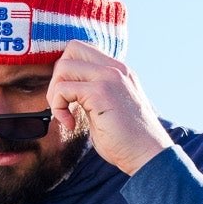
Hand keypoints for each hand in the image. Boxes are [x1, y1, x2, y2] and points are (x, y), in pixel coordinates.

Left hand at [46, 41, 172, 175]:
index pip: (84, 50)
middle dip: (58, 76)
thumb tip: (66, 91)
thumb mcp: (108, 108)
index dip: (68, 70)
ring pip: (63, 67)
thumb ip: (91, 94)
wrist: (147, 154)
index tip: (69, 96)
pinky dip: (58, 108)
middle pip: (72, 49)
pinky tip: (69, 124)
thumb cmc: (126, 140)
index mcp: (118, 71)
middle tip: (62, 103)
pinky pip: (63, 89)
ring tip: (64, 114)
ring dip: (55, 93)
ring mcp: (109, 77)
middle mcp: (115, 69)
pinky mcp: (101, 92)